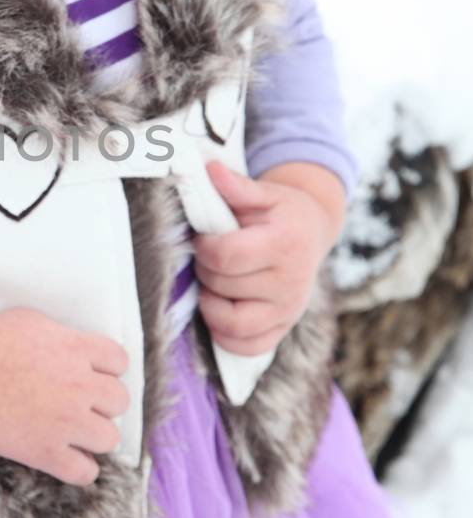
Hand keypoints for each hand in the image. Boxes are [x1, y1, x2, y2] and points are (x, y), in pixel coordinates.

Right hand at [0, 306, 130, 486]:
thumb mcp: (31, 321)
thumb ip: (64, 335)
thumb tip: (78, 348)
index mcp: (75, 350)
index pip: (119, 361)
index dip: (108, 367)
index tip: (93, 372)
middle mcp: (79, 387)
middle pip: (119, 400)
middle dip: (104, 401)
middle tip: (83, 402)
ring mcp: (65, 423)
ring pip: (110, 438)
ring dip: (96, 434)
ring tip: (78, 430)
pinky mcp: (47, 453)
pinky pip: (85, 472)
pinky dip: (82, 468)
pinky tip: (70, 457)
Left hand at [191, 160, 339, 355]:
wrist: (312, 233)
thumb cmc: (282, 212)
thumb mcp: (265, 193)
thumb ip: (236, 186)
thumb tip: (210, 170)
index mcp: (285, 243)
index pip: (227, 256)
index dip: (203, 247)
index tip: (203, 238)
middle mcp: (291, 282)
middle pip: (223, 286)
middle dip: (205, 269)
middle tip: (209, 256)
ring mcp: (289, 310)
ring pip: (232, 323)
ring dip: (210, 303)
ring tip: (213, 282)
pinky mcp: (283, 329)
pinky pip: (247, 347)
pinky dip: (225, 335)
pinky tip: (221, 309)